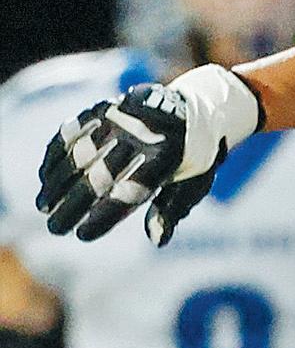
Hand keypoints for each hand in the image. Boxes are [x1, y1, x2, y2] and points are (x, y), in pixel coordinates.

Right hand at [35, 66, 258, 245]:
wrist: (196, 108)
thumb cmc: (194, 157)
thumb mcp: (194, 182)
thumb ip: (173, 209)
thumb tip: (157, 240)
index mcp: (170, 154)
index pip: (132, 190)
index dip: (106, 215)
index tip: (83, 235)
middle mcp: (143, 132)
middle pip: (101, 174)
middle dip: (74, 203)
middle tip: (55, 228)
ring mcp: (122, 117)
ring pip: (80, 152)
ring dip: (58, 181)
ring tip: (44, 206)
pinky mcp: (106, 107)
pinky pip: (73, 131)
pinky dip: (57, 154)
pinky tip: (47, 177)